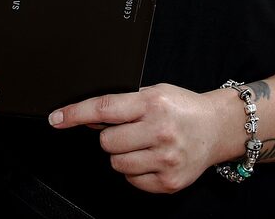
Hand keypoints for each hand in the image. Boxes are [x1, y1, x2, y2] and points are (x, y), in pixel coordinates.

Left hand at [49, 84, 232, 193]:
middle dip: (113, 136)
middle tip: (132, 130)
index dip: (76, 114)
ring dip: (124, 154)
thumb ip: (123, 104)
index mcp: (153, 103)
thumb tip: (88, 119)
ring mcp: (165, 158)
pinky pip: (131, 180)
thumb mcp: (155, 94)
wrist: (217, 127)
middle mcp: (159, 130)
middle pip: (107, 141)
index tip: (57, 119)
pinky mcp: (168, 181)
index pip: (104, 108)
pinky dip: (137, 170)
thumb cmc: (183, 108)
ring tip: (144, 144)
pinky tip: (153, 158)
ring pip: (116, 163)